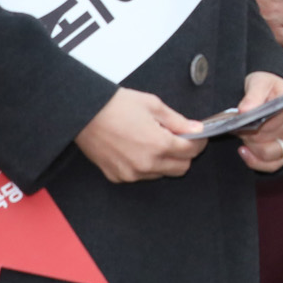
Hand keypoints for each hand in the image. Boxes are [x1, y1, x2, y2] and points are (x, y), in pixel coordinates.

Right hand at [76, 88, 204, 184]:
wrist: (83, 113)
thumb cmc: (116, 105)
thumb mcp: (153, 105)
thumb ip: (178, 121)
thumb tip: (196, 129)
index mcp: (158, 145)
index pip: (191, 151)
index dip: (199, 142)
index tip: (199, 135)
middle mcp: (146, 164)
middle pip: (181, 168)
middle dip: (185, 154)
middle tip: (180, 139)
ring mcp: (131, 173)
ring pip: (161, 174)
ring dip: (166, 161)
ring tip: (155, 141)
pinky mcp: (117, 176)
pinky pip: (141, 176)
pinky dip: (146, 166)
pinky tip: (138, 149)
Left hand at [231, 72, 282, 172]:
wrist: (274, 92)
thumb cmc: (267, 87)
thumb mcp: (259, 83)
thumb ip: (252, 95)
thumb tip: (244, 110)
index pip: (271, 121)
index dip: (252, 123)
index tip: (240, 118)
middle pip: (267, 138)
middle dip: (248, 133)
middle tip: (239, 126)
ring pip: (269, 153)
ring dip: (252, 146)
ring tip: (243, 135)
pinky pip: (272, 166)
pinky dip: (255, 162)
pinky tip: (244, 151)